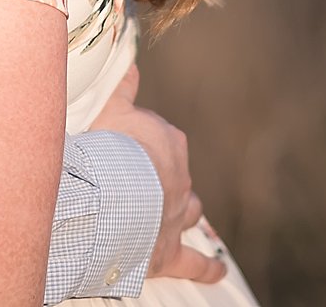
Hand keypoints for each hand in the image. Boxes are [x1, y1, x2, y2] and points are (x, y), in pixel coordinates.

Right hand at [89, 66, 224, 283]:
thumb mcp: (109, 108)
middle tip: (141, 181)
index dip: (141, 144)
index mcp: (166, 142)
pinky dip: (208, 267)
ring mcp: (177, 215)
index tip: (123, 147)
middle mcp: (179, 178)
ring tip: (181, 216)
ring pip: (190, 212)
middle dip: (164, 178)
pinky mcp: (169, 251)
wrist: (111, 195)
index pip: (159, 139)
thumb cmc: (106, 148)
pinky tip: (219, 270)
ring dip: (185, 213)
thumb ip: (121, 85)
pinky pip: (195, 262)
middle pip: (176, 175)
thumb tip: (131, 56)